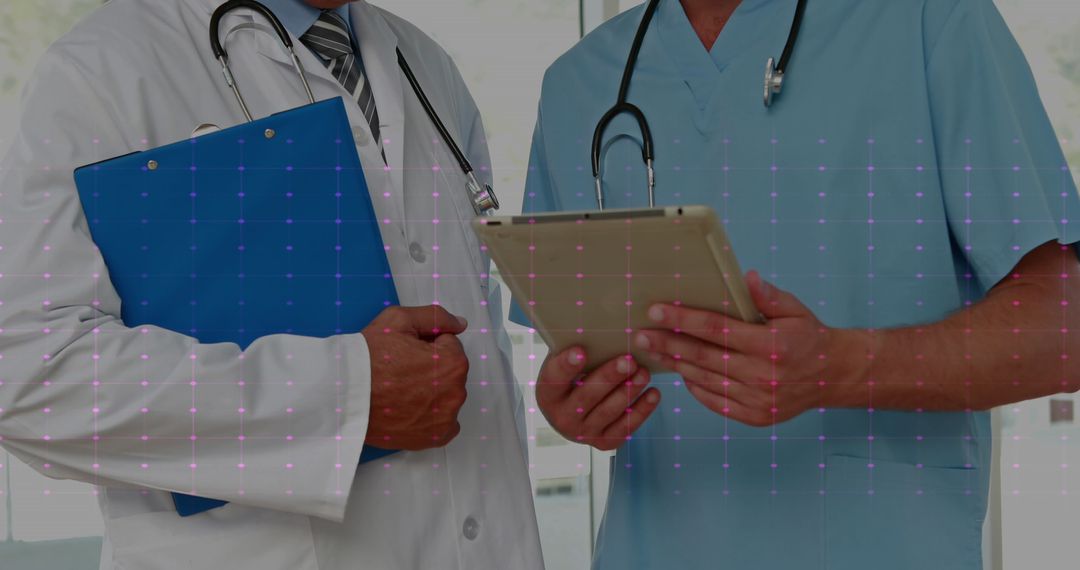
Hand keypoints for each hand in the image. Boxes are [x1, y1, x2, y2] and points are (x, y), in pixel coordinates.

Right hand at [362, 305, 469, 450]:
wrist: (343, 395)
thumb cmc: (368, 359)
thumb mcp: (399, 320)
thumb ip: (436, 317)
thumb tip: (459, 324)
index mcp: (453, 362)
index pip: (449, 346)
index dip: (426, 345)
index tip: (406, 353)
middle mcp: (455, 392)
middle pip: (449, 372)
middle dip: (431, 368)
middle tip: (400, 372)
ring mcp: (446, 417)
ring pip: (445, 396)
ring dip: (431, 391)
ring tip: (400, 391)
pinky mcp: (435, 437)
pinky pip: (444, 422)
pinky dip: (430, 416)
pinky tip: (409, 409)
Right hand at [536, 347, 660, 450]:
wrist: (574, 412)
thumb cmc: (575, 378)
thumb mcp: (567, 362)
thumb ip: (576, 350)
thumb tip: (602, 326)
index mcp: (548, 393)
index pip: (555, 378)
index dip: (567, 365)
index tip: (581, 351)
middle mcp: (561, 417)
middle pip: (586, 396)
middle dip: (609, 377)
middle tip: (628, 360)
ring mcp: (583, 433)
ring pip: (608, 412)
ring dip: (629, 391)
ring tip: (644, 373)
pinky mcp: (603, 442)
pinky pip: (624, 428)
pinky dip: (641, 411)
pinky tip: (653, 394)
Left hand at [635, 271, 858, 426]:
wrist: (832, 376)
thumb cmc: (807, 337)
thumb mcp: (795, 310)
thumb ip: (769, 295)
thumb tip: (747, 277)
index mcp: (770, 344)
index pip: (716, 329)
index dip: (684, 319)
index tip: (656, 311)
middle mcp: (762, 374)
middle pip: (703, 357)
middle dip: (667, 344)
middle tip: (640, 335)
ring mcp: (758, 399)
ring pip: (706, 380)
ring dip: (677, 365)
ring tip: (653, 352)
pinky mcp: (756, 416)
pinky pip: (716, 401)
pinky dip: (696, 388)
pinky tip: (682, 372)